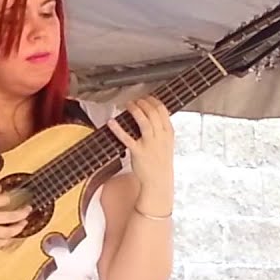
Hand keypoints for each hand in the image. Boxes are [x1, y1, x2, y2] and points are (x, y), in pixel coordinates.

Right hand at [0, 191, 30, 248]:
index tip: (15, 197)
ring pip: (7, 232)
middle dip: (23, 213)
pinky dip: (6, 241)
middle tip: (28, 210)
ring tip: (23, 224)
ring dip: (18, 228)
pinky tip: (10, 237)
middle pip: (11, 216)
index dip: (11, 198)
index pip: (4, 200)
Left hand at [106, 96, 174, 212]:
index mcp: (168, 133)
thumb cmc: (160, 162)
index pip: (162, 110)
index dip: (152, 101)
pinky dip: (117, 128)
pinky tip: (111, 122)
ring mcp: (149, 144)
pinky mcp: (138, 152)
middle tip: (135, 101)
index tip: (145, 98)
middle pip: (152, 112)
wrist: (158, 181)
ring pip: (143, 120)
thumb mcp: (167, 143)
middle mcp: (160, 136)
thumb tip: (154, 116)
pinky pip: (126, 137)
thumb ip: (162, 130)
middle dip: (142, 103)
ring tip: (128, 105)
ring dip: (135, 109)